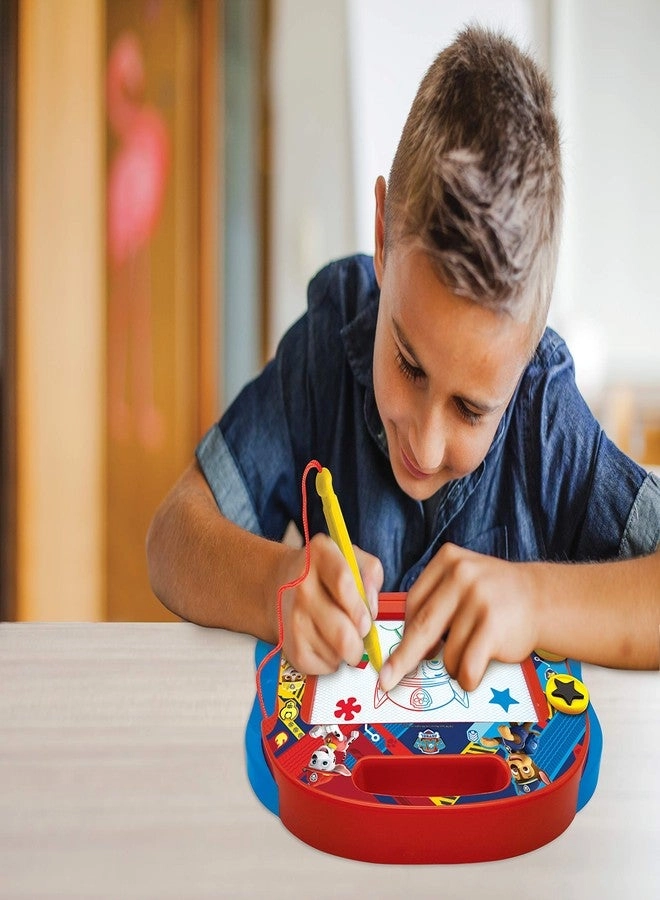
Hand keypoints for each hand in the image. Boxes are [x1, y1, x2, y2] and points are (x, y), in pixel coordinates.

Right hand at [278, 534, 382, 674]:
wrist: (277, 586)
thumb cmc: (324, 574)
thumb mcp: (350, 558)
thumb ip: (371, 574)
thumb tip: (372, 609)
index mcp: (320, 557)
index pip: (342, 582)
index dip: (360, 607)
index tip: (367, 619)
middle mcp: (302, 586)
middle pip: (341, 632)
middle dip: (359, 642)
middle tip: (360, 636)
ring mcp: (292, 618)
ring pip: (336, 653)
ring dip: (347, 651)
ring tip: (341, 636)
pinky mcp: (289, 646)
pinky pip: (324, 666)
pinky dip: (333, 662)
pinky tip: (327, 645)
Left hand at [378, 543, 539, 692]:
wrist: (542, 598)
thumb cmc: (494, 596)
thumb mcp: (463, 580)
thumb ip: (436, 601)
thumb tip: (405, 644)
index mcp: (448, 560)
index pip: (413, 603)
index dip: (406, 632)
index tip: (397, 653)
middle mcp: (462, 575)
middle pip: (421, 626)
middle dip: (403, 658)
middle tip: (387, 679)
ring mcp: (479, 599)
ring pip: (448, 651)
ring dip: (454, 665)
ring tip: (473, 654)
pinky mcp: (493, 625)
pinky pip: (467, 664)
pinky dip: (467, 678)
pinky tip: (473, 675)